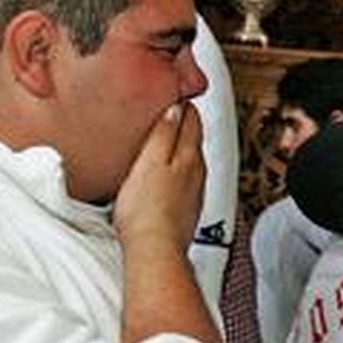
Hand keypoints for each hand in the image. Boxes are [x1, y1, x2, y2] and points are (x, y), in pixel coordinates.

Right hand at [114, 102, 206, 252]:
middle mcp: (196, 172)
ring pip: (193, 160)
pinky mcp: (187, 211)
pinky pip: (188, 181)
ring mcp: (193, 192)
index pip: (191, 120)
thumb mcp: (150, 161)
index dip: (184, 104)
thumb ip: (163, 133)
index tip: (177, 92)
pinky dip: (182, 170)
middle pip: (195, 139)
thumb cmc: (146, 209)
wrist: (155, 250)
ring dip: (185, 146)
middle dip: (188, 122)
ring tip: (173, 138)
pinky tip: (172, 175)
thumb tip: (175, 108)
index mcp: (188, 156)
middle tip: (177, 108)